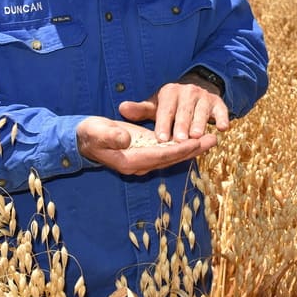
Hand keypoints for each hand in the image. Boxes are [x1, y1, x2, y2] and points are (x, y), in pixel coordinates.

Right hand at [76, 115, 216, 174]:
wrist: (84, 139)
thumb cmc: (89, 134)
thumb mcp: (97, 132)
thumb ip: (111, 136)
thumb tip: (125, 139)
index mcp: (131, 161)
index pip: (161, 155)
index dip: (180, 149)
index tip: (197, 142)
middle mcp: (141, 164)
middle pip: (172, 158)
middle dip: (193, 149)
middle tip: (213, 139)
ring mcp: (144, 159)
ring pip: (173, 156)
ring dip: (192, 148)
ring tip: (211, 138)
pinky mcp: (146, 152)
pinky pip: (169, 151)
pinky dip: (183, 146)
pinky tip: (196, 139)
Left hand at [121, 76, 230, 143]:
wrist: (195, 89)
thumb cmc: (171, 104)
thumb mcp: (155, 105)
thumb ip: (140, 110)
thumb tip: (122, 108)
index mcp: (170, 92)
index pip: (165, 109)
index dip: (163, 124)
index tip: (160, 138)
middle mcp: (188, 92)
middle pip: (184, 111)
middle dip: (182, 125)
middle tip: (179, 140)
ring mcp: (204, 97)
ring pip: (202, 111)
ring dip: (200, 124)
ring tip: (196, 137)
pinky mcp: (218, 102)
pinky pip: (221, 110)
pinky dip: (223, 118)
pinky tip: (223, 128)